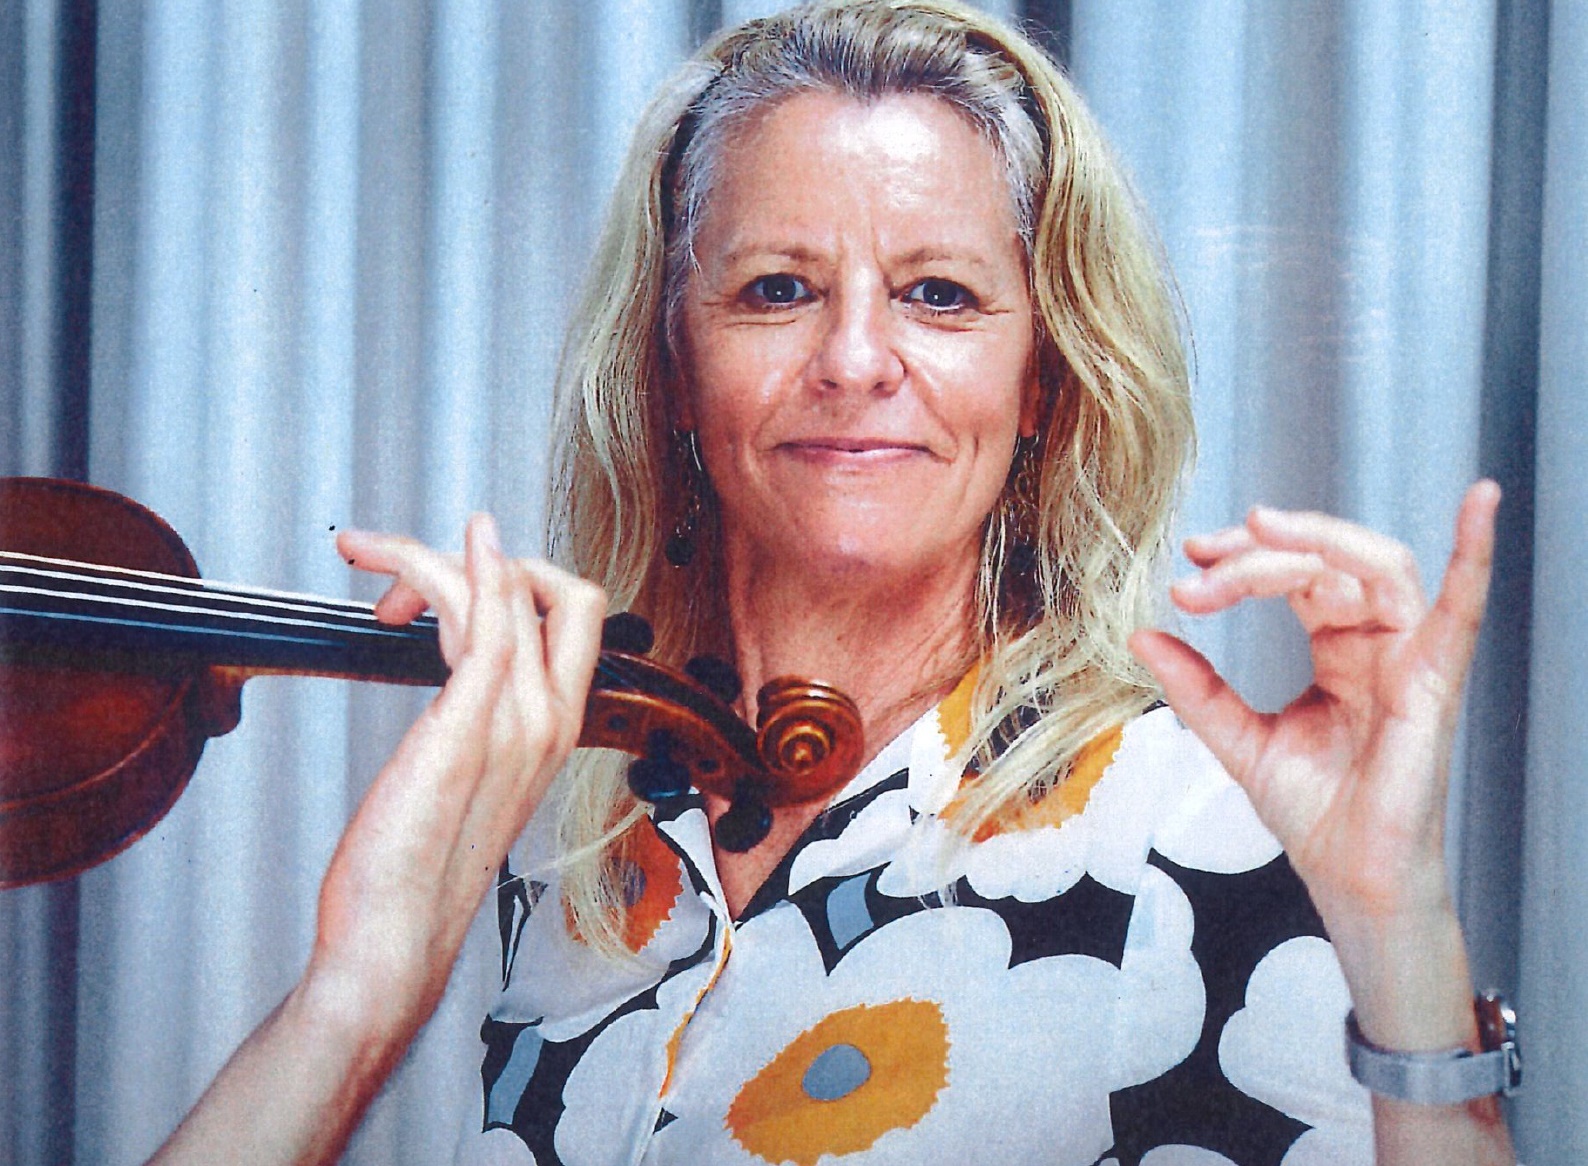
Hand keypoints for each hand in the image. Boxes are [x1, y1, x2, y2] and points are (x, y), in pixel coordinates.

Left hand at [308, 515, 604, 1038]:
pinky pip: (488, 627)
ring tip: (365, 556)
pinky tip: (443, 543)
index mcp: (554, 729)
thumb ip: (473, 718)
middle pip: (560, 592)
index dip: (517, 582)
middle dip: (489, 558)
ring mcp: (516, 725)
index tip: (442, 596)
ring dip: (428, 554)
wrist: (395, 936)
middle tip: (404, 580)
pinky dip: (469, 569)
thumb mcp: (462, 775)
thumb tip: (456, 673)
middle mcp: (548, 720)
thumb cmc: (414, 867)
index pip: (573, 617)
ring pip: (504, 594)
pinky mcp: (466, 731)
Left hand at [1128, 481, 1498, 924]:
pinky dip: (1476, 550)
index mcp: (1338, 648)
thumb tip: (1140, 635)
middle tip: (1202, 562)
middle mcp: (1378, 642)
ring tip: (1257, 529)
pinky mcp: (1433, 681)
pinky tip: (1482, 500)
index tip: (1188, 567)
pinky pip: (1464, 607)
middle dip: (1259, 553)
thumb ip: (1195, 685)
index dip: (1241, 562)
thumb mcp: (1235, 736)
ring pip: (1374, 565)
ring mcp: (1411, 656)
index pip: (1293, 576)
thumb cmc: (1312, 810)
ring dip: (1315, 539)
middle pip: (1325, 562)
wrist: (1346, 874)